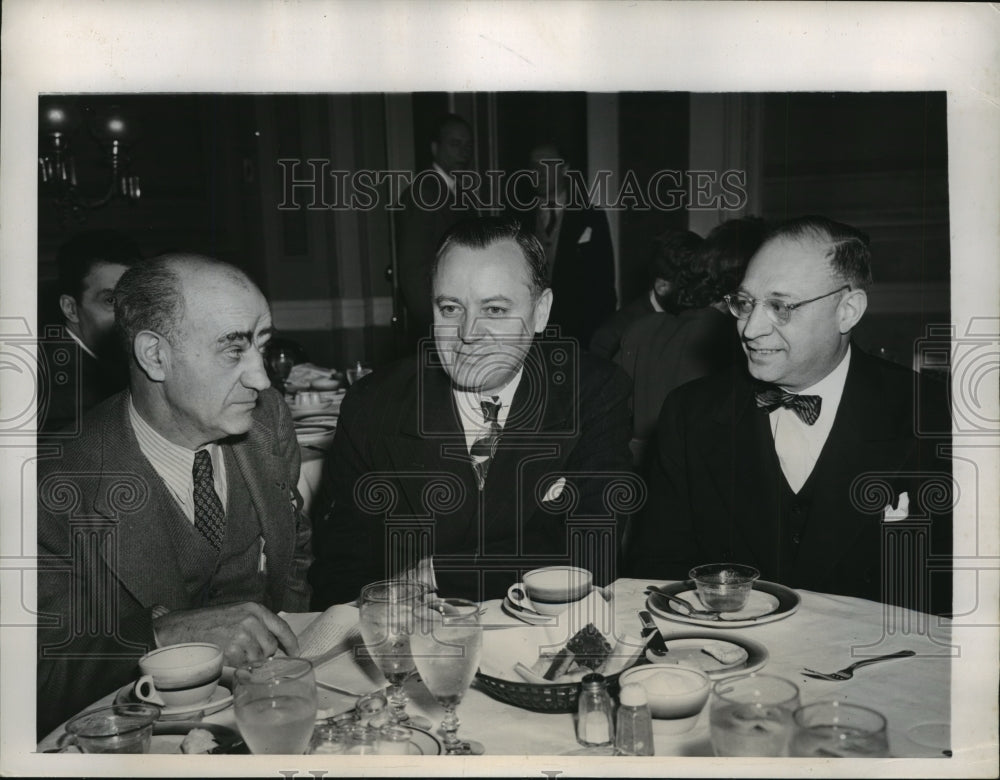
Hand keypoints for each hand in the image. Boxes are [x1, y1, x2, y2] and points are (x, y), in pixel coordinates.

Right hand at [153, 602, 298, 665]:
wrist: (182, 628)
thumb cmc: (208, 622)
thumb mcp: (236, 614)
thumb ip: (256, 624)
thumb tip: (272, 644)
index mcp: (255, 609)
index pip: (281, 626)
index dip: (290, 642)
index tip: (295, 652)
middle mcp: (252, 620)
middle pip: (271, 646)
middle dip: (262, 654)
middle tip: (244, 651)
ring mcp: (243, 635)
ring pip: (259, 658)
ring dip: (249, 661)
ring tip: (232, 652)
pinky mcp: (233, 649)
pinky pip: (245, 665)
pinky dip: (238, 666)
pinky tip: (226, 657)